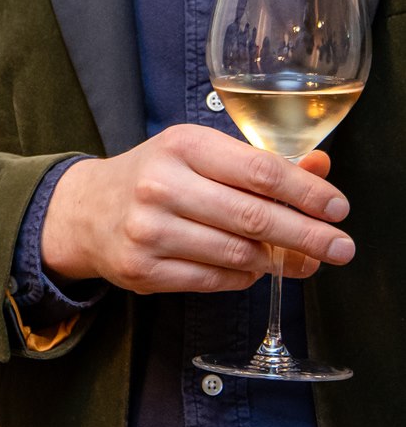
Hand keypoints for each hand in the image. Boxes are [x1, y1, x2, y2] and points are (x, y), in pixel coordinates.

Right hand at [40, 127, 354, 295]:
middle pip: (253, 218)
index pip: (259, 171)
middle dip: (307, 236)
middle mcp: (161, 186)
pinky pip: (215, 280)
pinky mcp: (144, 271)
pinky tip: (255, 268)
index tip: (338, 208)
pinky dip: (245, 276)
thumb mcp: (199, 154)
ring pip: (238, 255)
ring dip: (279, 262)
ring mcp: (149, 232)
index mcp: (181, 146)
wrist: (85, 211)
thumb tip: (320, 167)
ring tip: (302, 261)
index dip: (307, 192)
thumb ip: (259, 162)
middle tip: (342, 247)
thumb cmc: (153, 176)